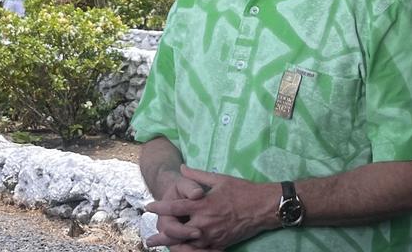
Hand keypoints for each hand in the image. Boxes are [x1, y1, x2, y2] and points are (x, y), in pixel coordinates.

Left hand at [145, 166, 274, 249]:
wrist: (263, 208)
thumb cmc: (242, 190)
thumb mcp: (219, 179)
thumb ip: (197, 175)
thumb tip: (182, 168)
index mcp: (203, 205)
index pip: (175, 207)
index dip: (160, 207)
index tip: (148, 206)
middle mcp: (205, 222)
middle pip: (176, 232)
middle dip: (161, 235)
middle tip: (149, 239)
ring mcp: (212, 236)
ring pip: (187, 245)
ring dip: (173, 247)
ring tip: (162, 248)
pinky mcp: (220, 244)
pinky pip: (201, 251)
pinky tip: (183, 251)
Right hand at [145, 171, 207, 247]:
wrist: (182, 193)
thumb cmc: (184, 188)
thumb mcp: (186, 184)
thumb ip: (190, 188)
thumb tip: (197, 193)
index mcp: (166, 216)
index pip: (171, 228)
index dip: (183, 231)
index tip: (198, 232)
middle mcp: (170, 229)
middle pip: (176, 244)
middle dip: (190, 248)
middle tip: (206, 244)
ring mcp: (178, 236)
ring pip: (184, 249)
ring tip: (214, 251)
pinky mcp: (187, 240)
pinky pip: (193, 250)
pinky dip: (204, 251)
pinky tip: (217, 250)